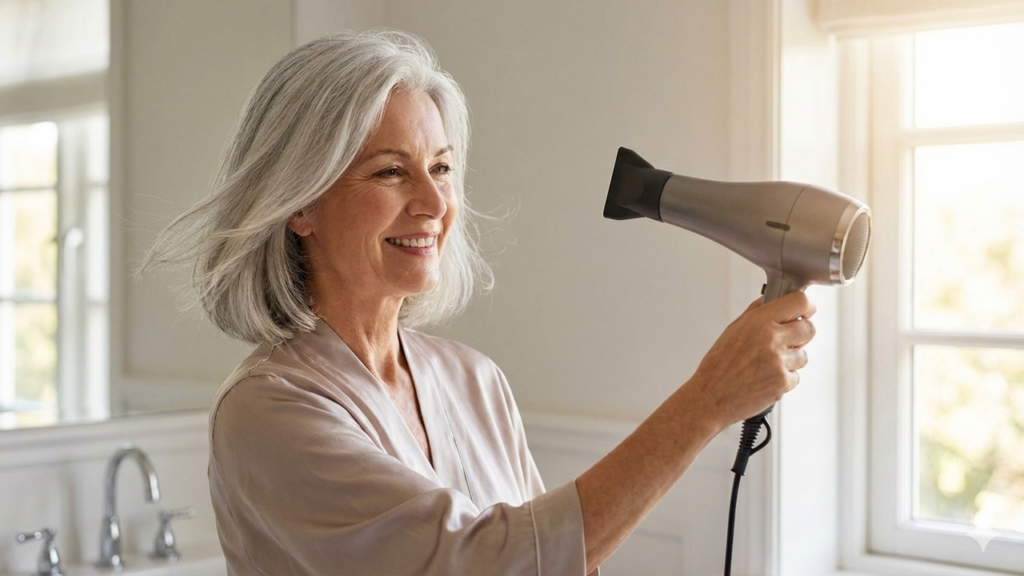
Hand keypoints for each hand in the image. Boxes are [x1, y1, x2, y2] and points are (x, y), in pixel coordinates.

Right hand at [687, 291, 815, 427]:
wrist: (710, 397)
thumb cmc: (717, 367)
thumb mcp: (732, 330)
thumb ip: (755, 313)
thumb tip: (771, 301)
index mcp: (758, 322)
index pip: (799, 302)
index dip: (806, 307)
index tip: (805, 311)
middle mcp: (771, 339)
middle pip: (809, 329)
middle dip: (801, 334)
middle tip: (789, 339)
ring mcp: (779, 362)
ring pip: (803, 355)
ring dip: (791, 359)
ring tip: (768, 364)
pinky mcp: (783, 382)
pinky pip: (796, 376)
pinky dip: (784, 378)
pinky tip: (766, 377)